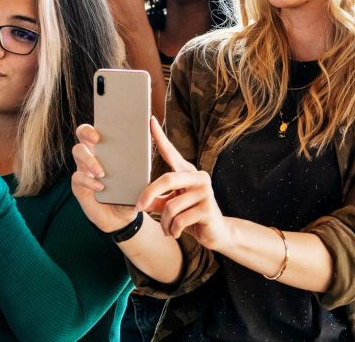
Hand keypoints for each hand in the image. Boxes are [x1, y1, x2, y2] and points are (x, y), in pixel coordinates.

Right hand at [70, 123, 141, 232]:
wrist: (123, 218)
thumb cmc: (131, 192)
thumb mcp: (139, 176)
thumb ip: (143, 160)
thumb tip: (153, 140)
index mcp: (106, 149)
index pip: (97, 128)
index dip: (97, 123)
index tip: (104, 125)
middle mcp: (92, 155)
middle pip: (81, 134)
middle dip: (87, 132)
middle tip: (97, 139)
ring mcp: (84, 169)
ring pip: (78, 152)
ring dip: (90, 160)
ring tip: (103, 172)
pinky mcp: (79, 186)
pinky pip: (78, 177)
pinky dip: (89, 180)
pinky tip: (100, 187)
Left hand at [135, 117, 231, 250]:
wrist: (216, 233)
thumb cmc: (191, 216)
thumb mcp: (171, 206)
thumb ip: (156, 199)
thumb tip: (138, 200)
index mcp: (187, 172)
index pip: (171, 152)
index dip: (160, 136)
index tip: (150, 120)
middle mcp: (198, 176)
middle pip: (167, 179)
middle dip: (148, 195)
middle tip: (139, 207)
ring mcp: (205, 191)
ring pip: (171, 206)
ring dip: (164, 223)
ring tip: (167, 229)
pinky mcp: (208, 209)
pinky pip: (179, 220)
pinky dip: (173, 230)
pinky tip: (177, 233)